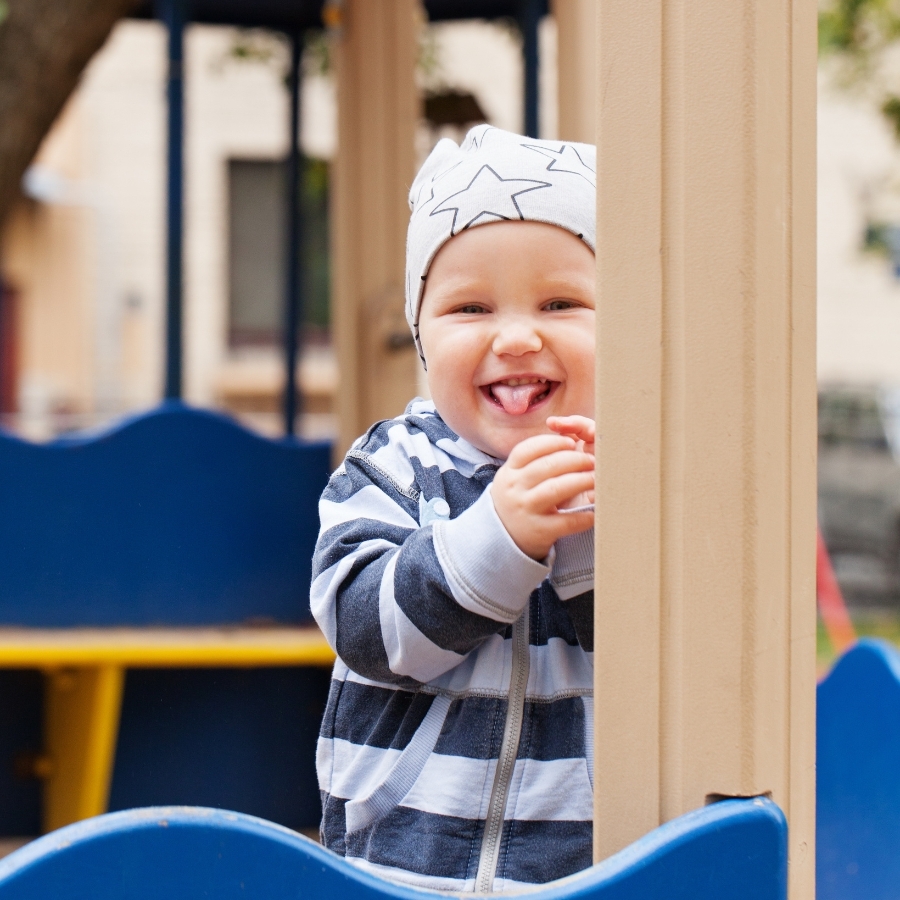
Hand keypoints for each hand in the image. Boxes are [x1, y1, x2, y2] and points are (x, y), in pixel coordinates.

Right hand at [492, 433, 594, 560]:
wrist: (501, 537)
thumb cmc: (518, 498)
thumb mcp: (515, 476)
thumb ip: (535, 458)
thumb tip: (570, 436)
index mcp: (509, 471)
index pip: (529, 448)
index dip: (553, 442)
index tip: (571, 442)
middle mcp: (515, 489)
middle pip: (547, 465)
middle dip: (575, 459)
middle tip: (591, 461)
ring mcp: (525, 510)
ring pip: (556, 489)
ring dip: (581, 480)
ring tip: (595, 479)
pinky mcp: (539, 531)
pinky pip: (566, 521)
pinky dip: (583, 516)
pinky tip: (593, 512)